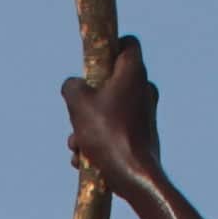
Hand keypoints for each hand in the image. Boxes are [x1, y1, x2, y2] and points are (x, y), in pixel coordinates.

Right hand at [62, 36, 165, 188]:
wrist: (133, 176)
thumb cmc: (107, 133)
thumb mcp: (77, 103)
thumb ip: (71, 86)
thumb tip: (73, 85)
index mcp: (133, 72)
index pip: (127, 43)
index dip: (109, 46)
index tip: (93, 61)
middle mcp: (144, 89)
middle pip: (112, 80)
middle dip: (89, 98)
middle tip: (76, 112)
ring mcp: (146, 114)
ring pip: (109, 110)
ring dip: (87, 126)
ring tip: (76, 145)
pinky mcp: (143, 136)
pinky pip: (115, 131)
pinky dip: (99, 142)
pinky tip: (84, 159)